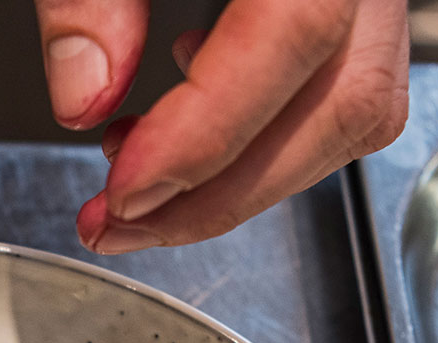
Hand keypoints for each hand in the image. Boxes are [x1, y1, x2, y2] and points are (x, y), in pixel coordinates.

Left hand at [34, 0, 409, 252]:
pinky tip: (179, 130)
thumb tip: (84, 96)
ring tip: (133, 190)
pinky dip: (260, 136)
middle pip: (342, 103)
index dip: (206, 137)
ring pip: (352, 112)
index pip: (295, 38)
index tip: (123, 195)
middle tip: (114, 226)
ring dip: (238, 179)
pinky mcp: (350, 8)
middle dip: (220, 194)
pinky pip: (337, 87)